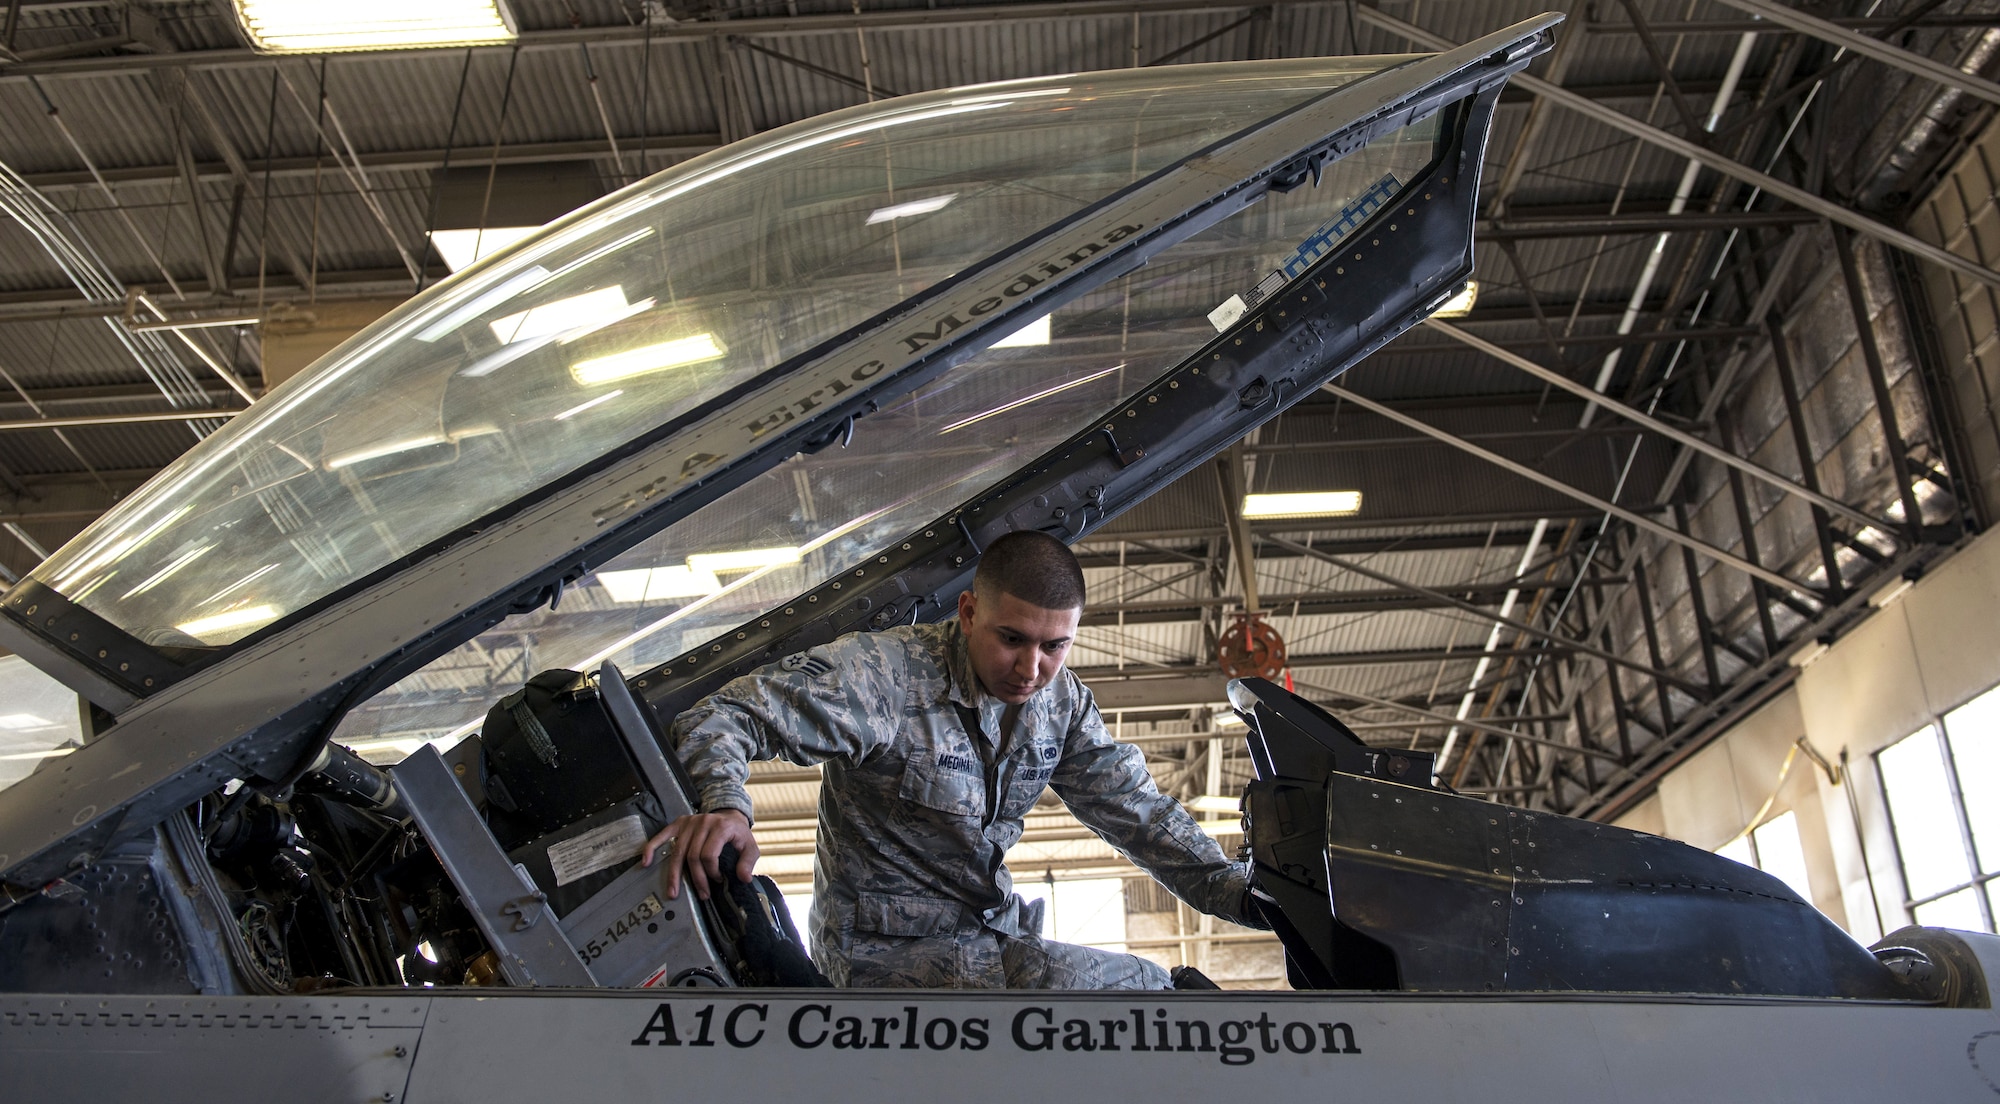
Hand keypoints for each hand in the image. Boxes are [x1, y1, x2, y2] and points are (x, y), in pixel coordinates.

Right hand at [642, 809, 756, 900]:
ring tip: (673, 892)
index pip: (709, 854)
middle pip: (692, 856)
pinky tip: (647, 862)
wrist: (729, 815)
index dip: (712, 871)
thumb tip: (743, 878)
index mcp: (721, 827)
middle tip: (702, 894)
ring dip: (674, 874)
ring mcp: (689, 822)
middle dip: (696, 878)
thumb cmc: (737, 834)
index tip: (717, 880)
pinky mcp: (679, 823)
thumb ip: (748, 862)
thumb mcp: (750, 846)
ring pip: (677, 852)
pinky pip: (662, 836)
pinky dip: (652, 848)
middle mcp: (703, 822)